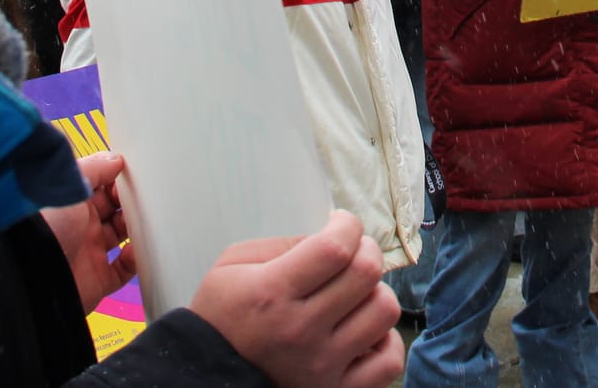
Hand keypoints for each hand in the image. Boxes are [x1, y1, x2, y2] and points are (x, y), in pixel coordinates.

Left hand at [40, 152, 135, 314]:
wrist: (30, 279)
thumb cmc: (41, 228)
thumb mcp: (68, 185)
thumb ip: (94, 168)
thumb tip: (115, 160)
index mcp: (69, 201)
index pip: (99, 183)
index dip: (117, 177)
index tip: (134, 173)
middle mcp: (78, 225)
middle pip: (114, 208)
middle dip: (131, 201)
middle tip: (144, 196)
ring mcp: (88, 251)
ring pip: (122, 236)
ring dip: (137, 228)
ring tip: (145, 221)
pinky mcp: (97, 278)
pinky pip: (124, 269)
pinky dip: (135, 259)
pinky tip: (135, 249)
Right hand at [186, 211, 401, 387]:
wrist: (208, 378)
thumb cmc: (221, 317)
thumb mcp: (232, 266)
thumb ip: (281, 244)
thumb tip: (330, 235)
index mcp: (272, 293)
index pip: (335, 248)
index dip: (347, 225)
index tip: (340, 224)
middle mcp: (301, 330)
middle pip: (366, 273)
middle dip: (366, 250)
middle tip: (352, 252)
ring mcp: (323, 365)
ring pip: (384, 311)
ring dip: (375, 294)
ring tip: (354, 295)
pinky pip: (389, 360)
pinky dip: (384, 340)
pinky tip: (363, 331)